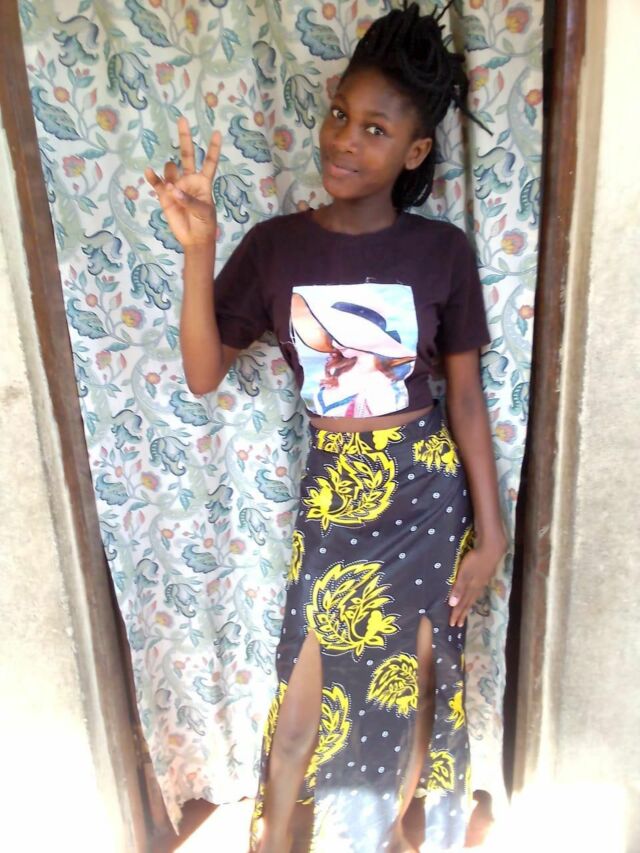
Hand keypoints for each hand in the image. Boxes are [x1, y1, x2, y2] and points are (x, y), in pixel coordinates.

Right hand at [144, 116, 220, 247]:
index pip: (209, 162)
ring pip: (170, 169)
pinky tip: (149, 171)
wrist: (194, 239)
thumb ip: (188, 199)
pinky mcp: (164, 195)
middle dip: (185, 138)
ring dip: (170, 174)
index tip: (217, 133)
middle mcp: (188, 180)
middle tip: (183, 119)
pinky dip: (153, 177)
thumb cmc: (204, 223)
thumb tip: (171, 188)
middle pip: (187, 155)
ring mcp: (175, 186)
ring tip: (172, 191)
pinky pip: (157, 183)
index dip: (213, 148)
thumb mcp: (203, 211)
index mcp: (203, 182)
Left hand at [448, 537, 505, 627]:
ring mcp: (482, 582)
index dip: (457, 613)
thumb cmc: (475, 560)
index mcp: (471, 588)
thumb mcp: (464, 574)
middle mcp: (477, 587)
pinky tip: (474, 595)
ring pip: (473, 598)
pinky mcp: (485, 576)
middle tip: (458, 624)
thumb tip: (453, 604)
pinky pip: (477, 591)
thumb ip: (459, 588)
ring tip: (465, 613)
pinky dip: (473, 597)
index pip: (462, 604)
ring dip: (467, 606)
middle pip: (468, 603)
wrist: (492, 548)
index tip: (452, 624)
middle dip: (462, 613)